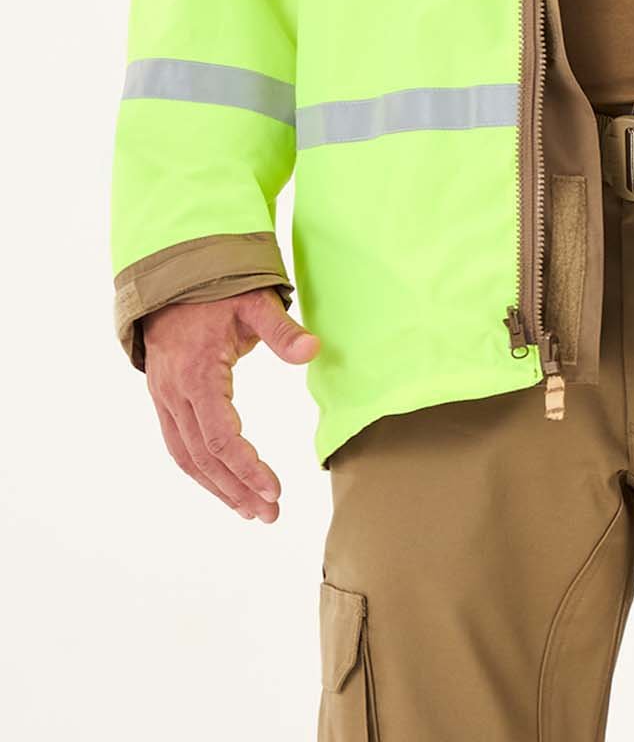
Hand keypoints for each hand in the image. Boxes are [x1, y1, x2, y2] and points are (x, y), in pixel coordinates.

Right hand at [142, 289, 319, 521]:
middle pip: (202, 458)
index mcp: (197, 375)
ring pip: (186, 457)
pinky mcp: (163, 399)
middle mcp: (174, 393)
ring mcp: (164, 398)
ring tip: (251, 511)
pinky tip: (223, 485)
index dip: (247, 469)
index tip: (275, 490)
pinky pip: (178, 444)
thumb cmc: (218, 288)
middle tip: (270, 514)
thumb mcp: (254, 302)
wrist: (172, 277)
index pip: (220, 438)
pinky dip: (200, 470)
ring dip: (218, 488)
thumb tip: (314, 350)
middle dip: (236, 490)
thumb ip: (282, 330)